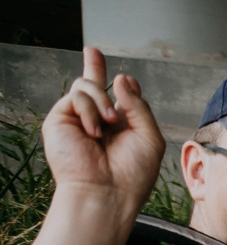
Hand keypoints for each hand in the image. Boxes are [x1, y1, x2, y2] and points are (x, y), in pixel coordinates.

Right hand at [43, 48, 164, 216]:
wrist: (107, 194)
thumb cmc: (132, 174)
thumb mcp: (149, 137)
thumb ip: (138, 106)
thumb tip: (122, 78)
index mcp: (119, 126)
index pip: (116, 97)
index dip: (114, 80)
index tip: (110, 66)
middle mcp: (97, 121)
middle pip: (92, 84)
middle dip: (93, 65)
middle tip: (92, 50)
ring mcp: (77, 120)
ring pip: (86, 85)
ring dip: (103, 100)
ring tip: (111, 122)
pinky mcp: (60, 121)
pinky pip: (76, 96)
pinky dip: (90, 109)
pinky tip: (95, 130)